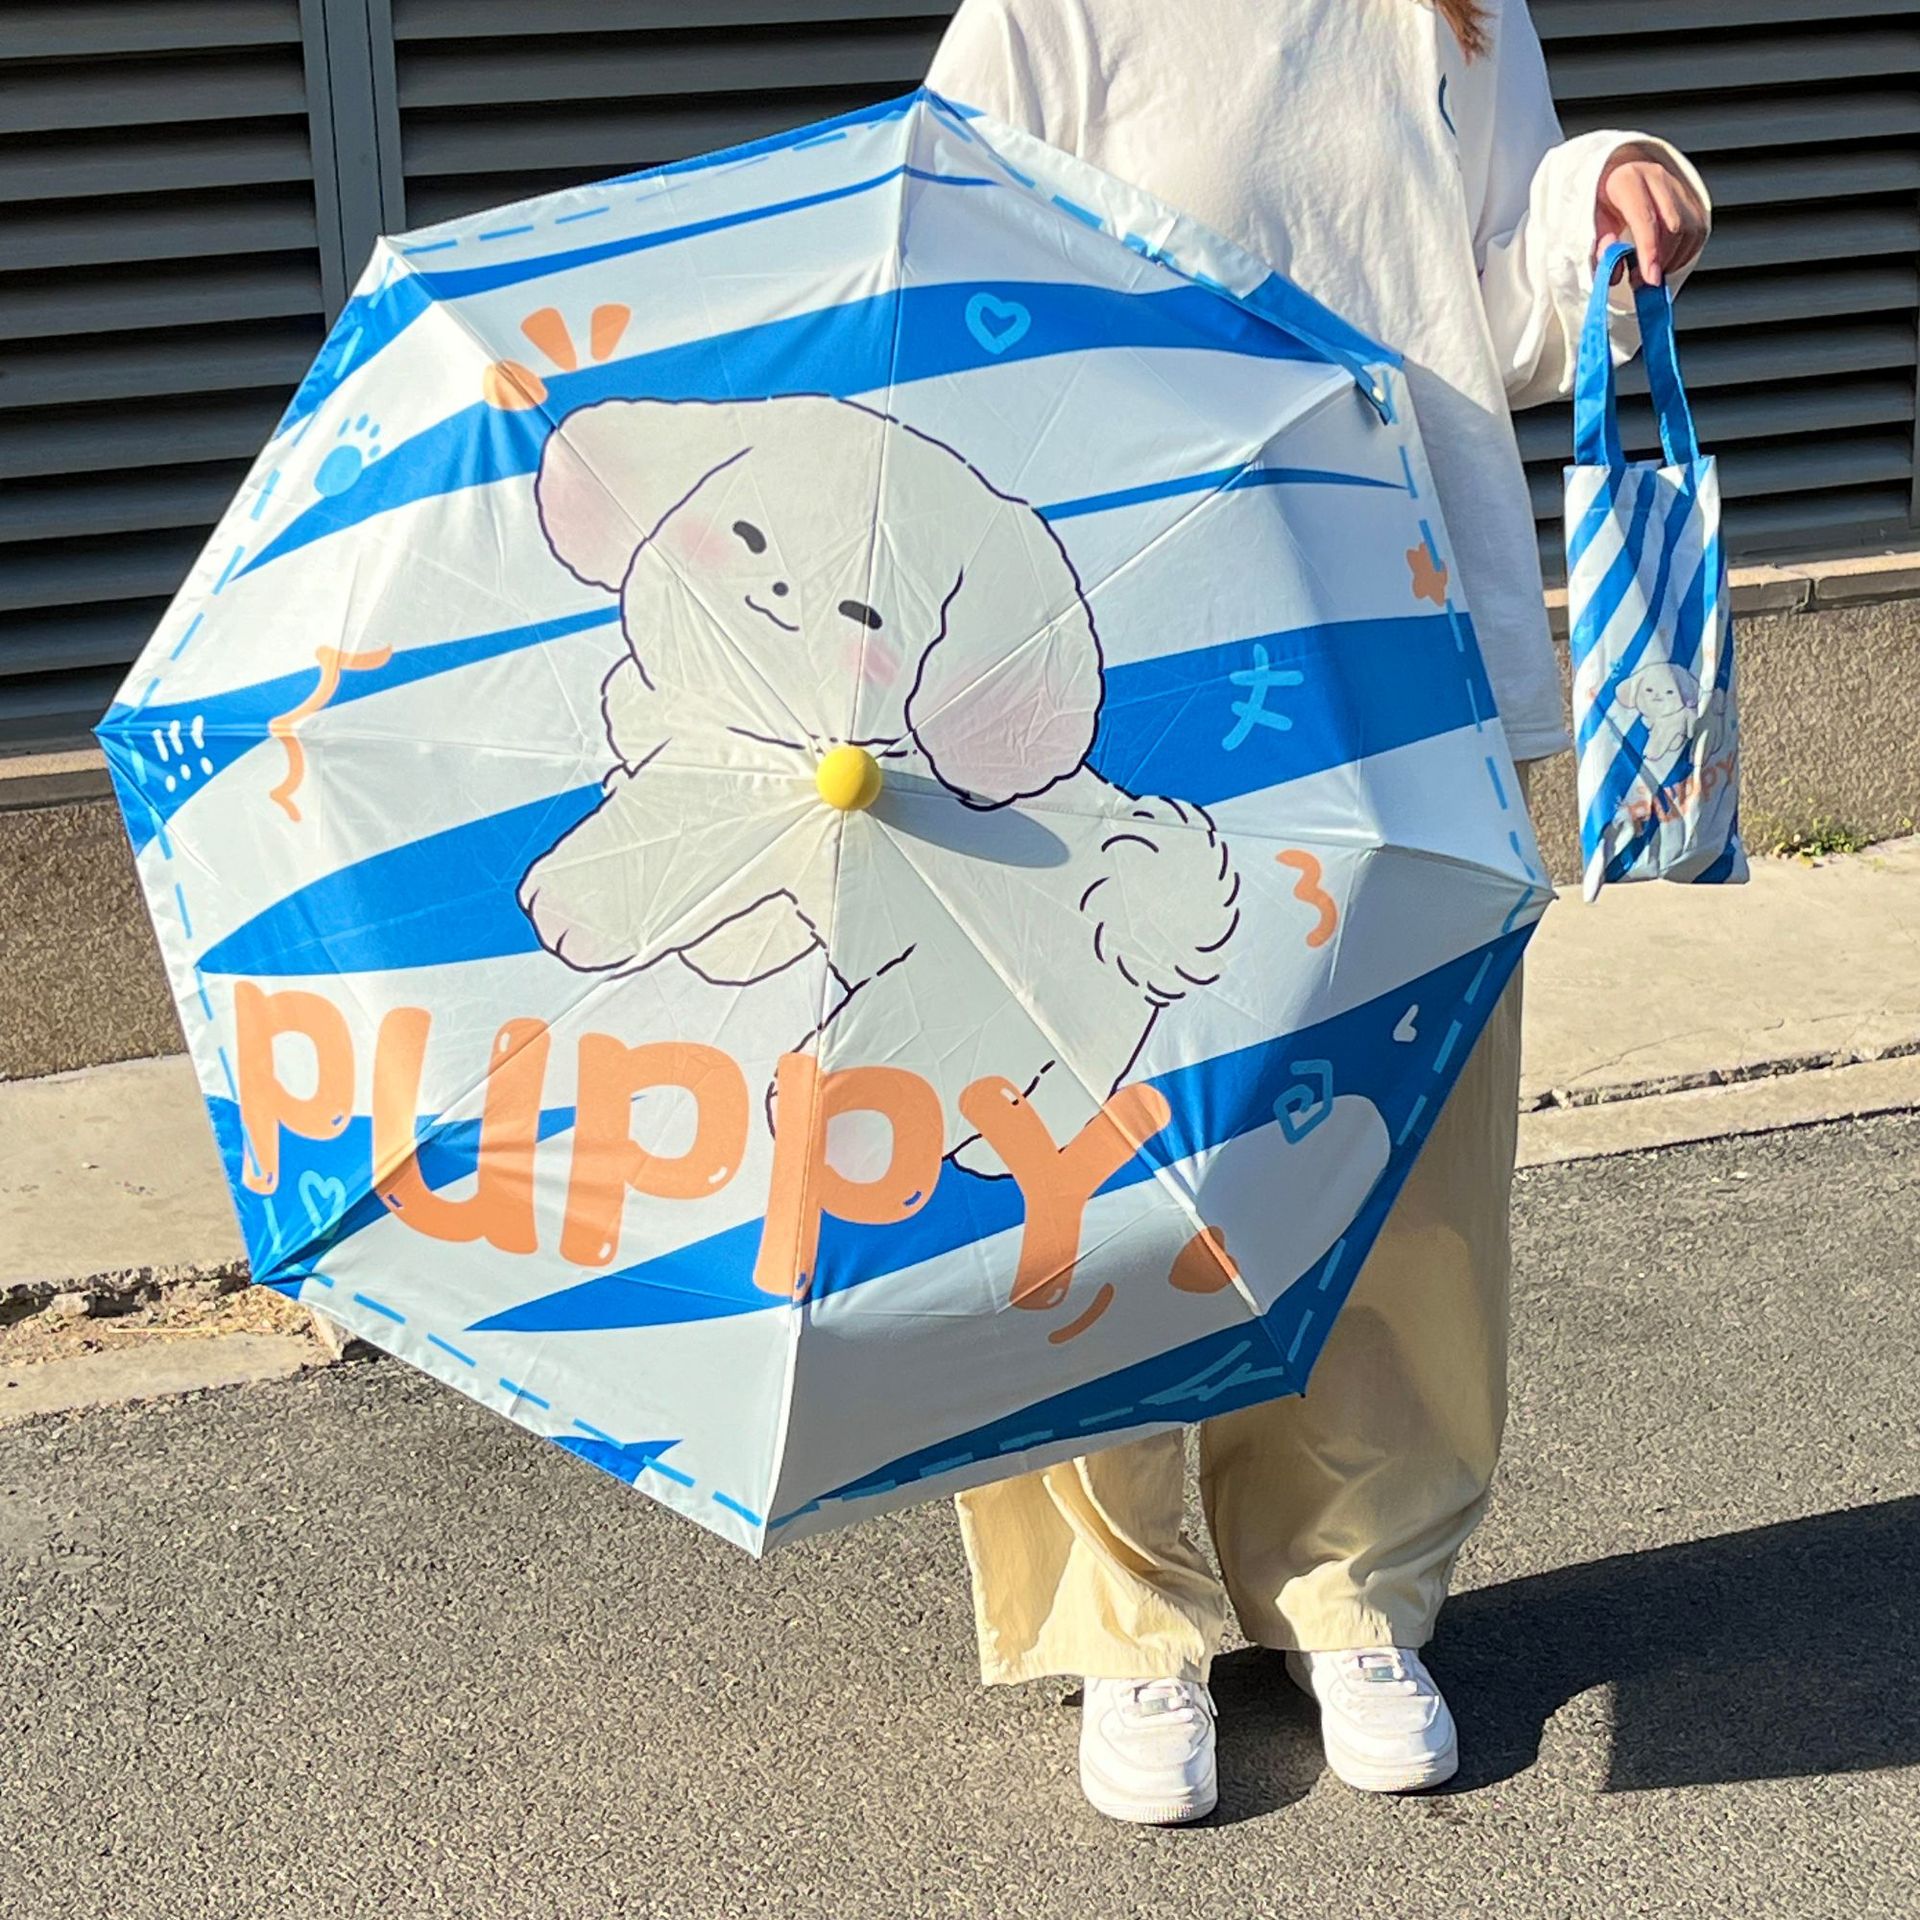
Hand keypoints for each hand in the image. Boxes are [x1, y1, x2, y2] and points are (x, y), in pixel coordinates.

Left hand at [1596, 144, 1707, 286]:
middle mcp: (1657, 178)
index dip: (1650, 252)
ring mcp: (1677, 185)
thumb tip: (1614, 274)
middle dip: (1661, 260)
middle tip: (1642, 282)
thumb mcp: (1593, 220)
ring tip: (1651, 272)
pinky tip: (1667, 262)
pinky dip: (1686, 253)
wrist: (1620, 171)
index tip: (1650, 279)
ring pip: (1690, 229)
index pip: (1645, 219)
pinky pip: (1698, 230)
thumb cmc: (1604, 199)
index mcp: (1628, 180)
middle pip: (1672, 226)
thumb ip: (1601, 246)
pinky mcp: (1691, 196)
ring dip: (1673, 259)